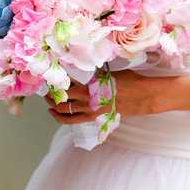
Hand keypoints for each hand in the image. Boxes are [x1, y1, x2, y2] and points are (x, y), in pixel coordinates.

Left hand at [46, 71, 168, 123]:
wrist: (144, 96)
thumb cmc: (130, 81)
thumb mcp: (110, 73)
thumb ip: (94, 74)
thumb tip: (82, 69)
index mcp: (91, 84)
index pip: (66, 82)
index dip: (55, 80)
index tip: (49, 76)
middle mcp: (88, 98)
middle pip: (61, 98)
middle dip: (50, 94)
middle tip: (45, 90)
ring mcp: (91, 110)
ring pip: (64, 111)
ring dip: (53, 107)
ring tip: (48, 102)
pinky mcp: (94, 118)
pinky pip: (73, 121)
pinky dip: (62, 118)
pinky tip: (57, 114)